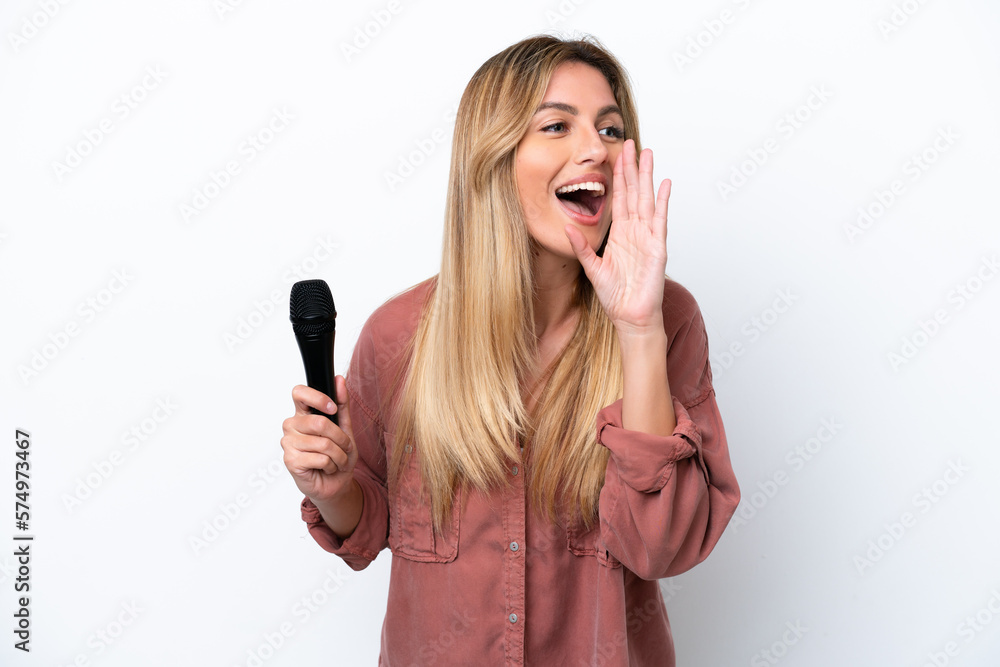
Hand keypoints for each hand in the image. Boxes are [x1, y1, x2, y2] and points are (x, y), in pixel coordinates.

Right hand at [280, 377, 357, 502]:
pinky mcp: (290, 460)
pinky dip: (332, 465)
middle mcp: (292, 425)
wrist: (336, 483)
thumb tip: (339, 379)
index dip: (317, 398)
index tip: (332, 408)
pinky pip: (320, 458)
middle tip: (345, 447)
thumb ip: (341, 404)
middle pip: (319, 422)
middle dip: (340, 438)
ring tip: (337, 460)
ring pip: (323, 443)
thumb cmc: (338, 454)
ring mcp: (288, 442)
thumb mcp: (345, 427)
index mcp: (302, 413)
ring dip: (339, 455)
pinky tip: (327, 468)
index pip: (299, 392)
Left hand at [565, 139, 669, 335]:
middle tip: (631, 144)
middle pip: (634, 192)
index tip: (616, 156)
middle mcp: (635, 232)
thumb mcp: (592, 268)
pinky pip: (660, 220)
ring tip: (649, 154)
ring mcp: (648, 237)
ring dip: (647, 177)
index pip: (619, 198)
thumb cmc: (615, 296)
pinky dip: (663, 201)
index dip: (618, 177)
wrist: (630, 316)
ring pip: (647, 199)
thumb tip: (566, 227)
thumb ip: (581, 247)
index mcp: (620, 234)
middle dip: (632, 168)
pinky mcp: (658, 247)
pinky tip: (664, 184)